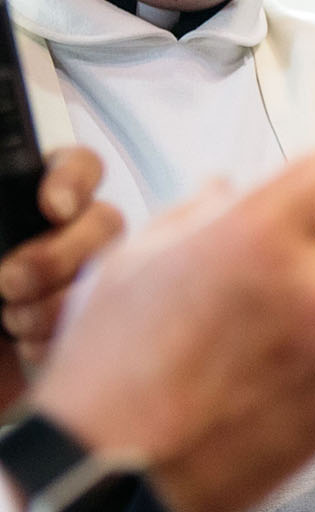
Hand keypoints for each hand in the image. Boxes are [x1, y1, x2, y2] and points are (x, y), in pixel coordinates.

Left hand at [0, 147, 122, 355]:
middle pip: (104, 222)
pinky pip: (102, 321)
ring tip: (12, 322)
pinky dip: (62, 334)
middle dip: (59, 256)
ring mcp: (80, 277)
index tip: (53, 207)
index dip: (75, 181)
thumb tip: (11, 236)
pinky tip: (27, 344)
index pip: (78, 167)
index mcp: (28, 201)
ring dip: (58, 301)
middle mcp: (65, 233)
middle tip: (10, 283)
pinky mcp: (83, 322)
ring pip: (107, 273)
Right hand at [29, 150, 314, 511]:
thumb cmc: (108, 365)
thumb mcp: (133, 263)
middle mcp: (313, 286)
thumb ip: (198, 216)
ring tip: (302, 325)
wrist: (107, 475)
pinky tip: (302, 374)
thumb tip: (232, 191)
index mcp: (259, 235)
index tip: (307, 204)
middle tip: (300, 267)